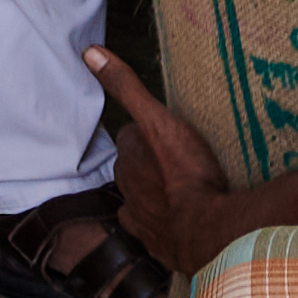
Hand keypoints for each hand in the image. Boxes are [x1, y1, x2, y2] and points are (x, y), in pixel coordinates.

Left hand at [89, 47, 229, 278]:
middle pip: (134, 168)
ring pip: (142, 199)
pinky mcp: (160, 245)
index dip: (146, 131)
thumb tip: (89, 52)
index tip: (163, 128)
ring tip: (178, 186)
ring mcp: (144, 221)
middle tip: (174, 154)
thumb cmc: (186, 174)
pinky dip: (164, 222)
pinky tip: (180, 218)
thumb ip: (126, 87)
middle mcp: (129, 191)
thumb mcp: (158, 120)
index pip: (130, 137)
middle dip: (147, 161)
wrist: (208, 232)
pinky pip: (157, 230)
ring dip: (154, 192)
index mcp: (129, 160)